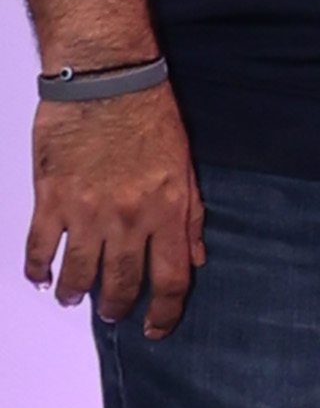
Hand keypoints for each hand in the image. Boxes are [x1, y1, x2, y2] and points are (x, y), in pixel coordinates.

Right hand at [26, 81, 204, 336]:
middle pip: (123, 282)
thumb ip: (190, 216)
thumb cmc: (149, 115)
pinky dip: (37, 268)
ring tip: (73, 299)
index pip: (171, 278)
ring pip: (78, 273)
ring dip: (75, 294)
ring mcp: (86, 211)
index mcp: (167, 210)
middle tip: (112, 313)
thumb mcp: (184, 166)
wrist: (105, 79)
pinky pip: (39, 247)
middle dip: (118, 307)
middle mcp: (128, 218)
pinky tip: (40, 276)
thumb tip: (195, 256)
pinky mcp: (50, 198)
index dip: (164, 312)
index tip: (156, 328)